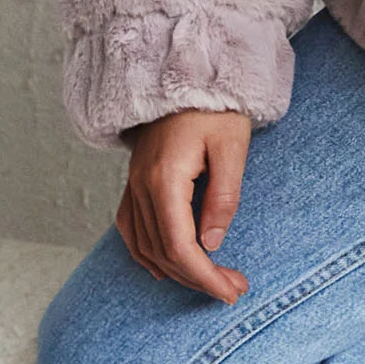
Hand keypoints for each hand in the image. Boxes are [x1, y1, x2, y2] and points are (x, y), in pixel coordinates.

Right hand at [116, 108, 252, 301]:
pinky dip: (146, 254)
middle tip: (234, 289)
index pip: (180, 246)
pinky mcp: (134, 181)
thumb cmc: (216, 106)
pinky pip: (130, 229)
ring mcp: (133, 184)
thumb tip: (212, 244)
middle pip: (163, 252)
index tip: (231, 291)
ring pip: (145, 246)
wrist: (188, 72)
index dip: (205, 275)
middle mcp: (141, 186)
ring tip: (213, 281)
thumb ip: (223, 196)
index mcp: (166, 178)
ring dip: (177, 271)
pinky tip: (164, 269)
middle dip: (198, 278)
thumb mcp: (232, 146)